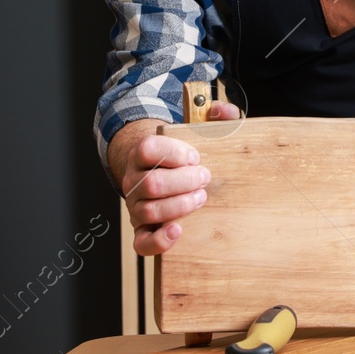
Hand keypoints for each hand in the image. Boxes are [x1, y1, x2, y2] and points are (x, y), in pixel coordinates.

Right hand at [108, 101, 242, 255]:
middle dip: (184, 181)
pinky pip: (141, 242)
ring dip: (180, 206)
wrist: (163, 174)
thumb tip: (221, 111)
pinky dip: (159, 240)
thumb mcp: (198, 129)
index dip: (173, 153)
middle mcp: (133, 180)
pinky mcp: (142, 230)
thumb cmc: (184, 156)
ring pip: (149, 210)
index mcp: (141, 153)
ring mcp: (135, 206)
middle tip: (204, 178)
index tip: (195, 156)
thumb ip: (213, 115)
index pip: (147, 149)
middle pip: (152, 183)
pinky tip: (177, 231)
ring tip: (200, 197)